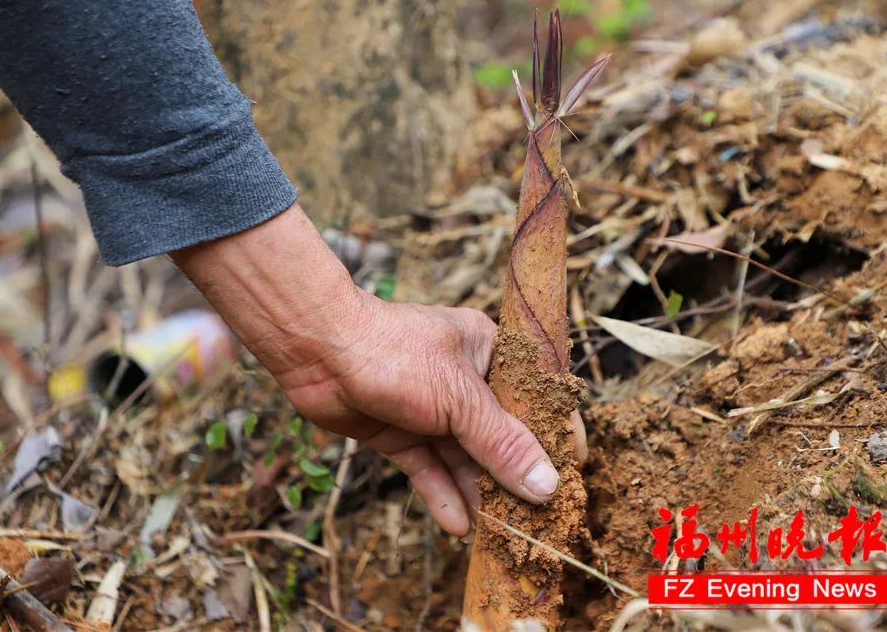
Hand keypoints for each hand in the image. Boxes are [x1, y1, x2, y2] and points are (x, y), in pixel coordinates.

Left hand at [277, 296, 560, 535]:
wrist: (317, 350)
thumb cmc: (395, 354)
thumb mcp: (459, 399)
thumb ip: (503, 444)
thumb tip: (547, 486)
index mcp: (489, 353)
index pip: (532, 401)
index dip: (552, 441)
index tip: (569, 483)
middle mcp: (464, 381)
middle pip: (498, 437)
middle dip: (513, 478)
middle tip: (534, 522)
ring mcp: (430, 409)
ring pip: (463, 459)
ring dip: (479, 494)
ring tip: (500, 536)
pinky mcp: (400, 433)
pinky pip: (428, 469)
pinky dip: (441, 495)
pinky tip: (458, 526)